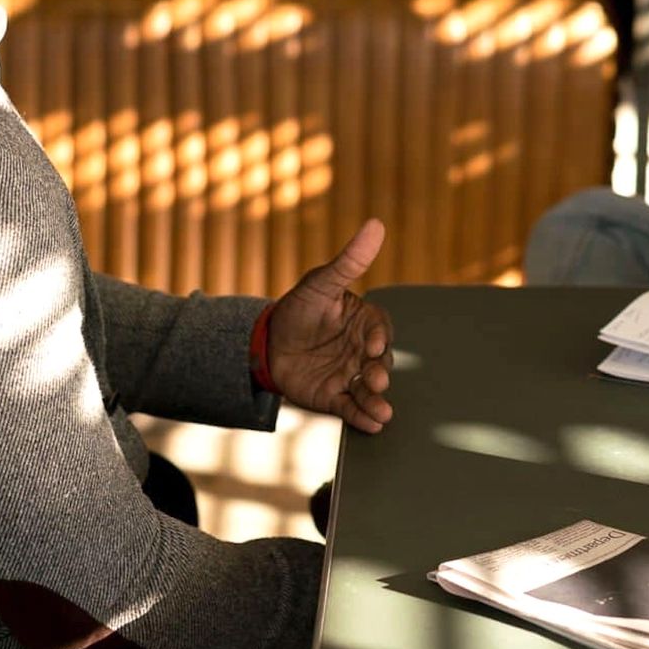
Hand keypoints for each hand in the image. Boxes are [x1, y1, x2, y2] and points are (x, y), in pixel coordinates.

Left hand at [267, 219, 395, 433]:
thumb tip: (376, 225)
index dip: (379, 337)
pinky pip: (351, 407)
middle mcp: (362, 350)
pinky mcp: (334, 396)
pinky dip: (363, 416)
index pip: (380, 329)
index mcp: (364, 322)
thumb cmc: (299, 307)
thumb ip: (350, 260)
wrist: (266, 342)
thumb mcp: (321, 283)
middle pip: (380, 362)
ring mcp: (350, 374)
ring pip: (369, 388)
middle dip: (381, 372)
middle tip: (377, 378)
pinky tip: (372, 424)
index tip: (373, 345)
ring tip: (382, 412)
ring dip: (377, 400)